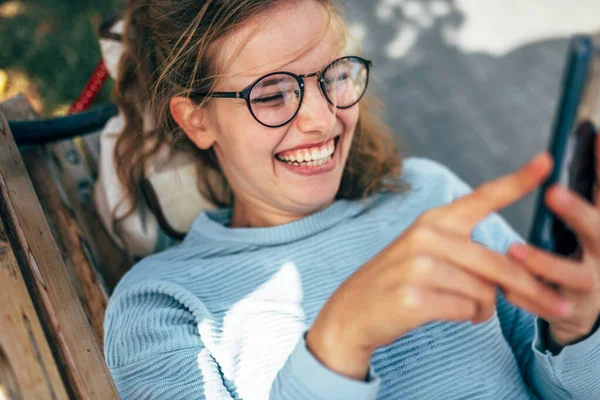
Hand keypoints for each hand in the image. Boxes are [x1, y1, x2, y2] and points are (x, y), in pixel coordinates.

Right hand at [306, 153, 569, 379]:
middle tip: (551, 305)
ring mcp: (418, 266)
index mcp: (433, 221)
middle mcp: (426, 237)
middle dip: (527, 289)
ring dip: (486, 307)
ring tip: (469, 309)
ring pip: (485, 291)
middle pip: (499, 263)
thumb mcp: (426, 254)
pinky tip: (449, 313)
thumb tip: (519, 276)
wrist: (352, 311)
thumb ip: (468, 255)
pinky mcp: (415, 297)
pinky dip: (468, 317)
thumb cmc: (398, 281)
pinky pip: (468, 310)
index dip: (517, 180)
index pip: (481, 198)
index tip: (546, 160)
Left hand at [507, 138, 599, 345]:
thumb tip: (588, 138)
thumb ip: (583, 192)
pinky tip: (505, 289)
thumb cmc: (579, 253)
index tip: (595, 136)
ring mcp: (591, 285)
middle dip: (578, 212)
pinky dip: (527, 297)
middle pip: (599, 231)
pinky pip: (548, 304)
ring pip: (573, 275)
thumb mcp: (584, 223)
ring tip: (513, 250)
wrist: (585, 308)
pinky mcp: (571, 310)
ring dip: (544, 262)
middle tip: (553, 192)